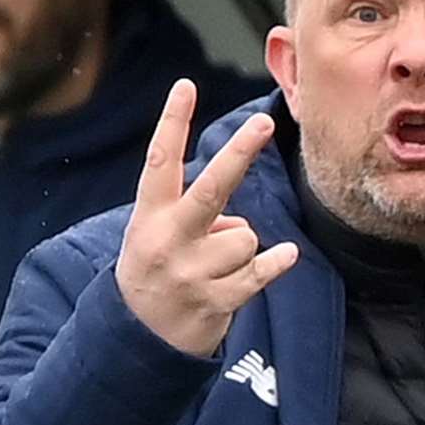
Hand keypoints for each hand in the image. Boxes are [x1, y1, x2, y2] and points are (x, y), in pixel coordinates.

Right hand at [115, 80, 298, 356]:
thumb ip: (192, 216)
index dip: (172, 122)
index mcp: (149, 216)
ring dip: (241, 249)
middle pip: (211, 188)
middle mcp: (168, 240)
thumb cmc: (155, 270)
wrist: (140, 339)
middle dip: (239, 152)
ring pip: (246, 237)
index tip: (185, 85)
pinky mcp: (216, 301)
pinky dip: (276, 263)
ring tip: (216, 268)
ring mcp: (192, 272)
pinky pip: (261, 269)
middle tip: (264, 122)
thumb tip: (242, 226)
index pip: (160, 161)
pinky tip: (283, 257)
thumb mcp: (154, 235)